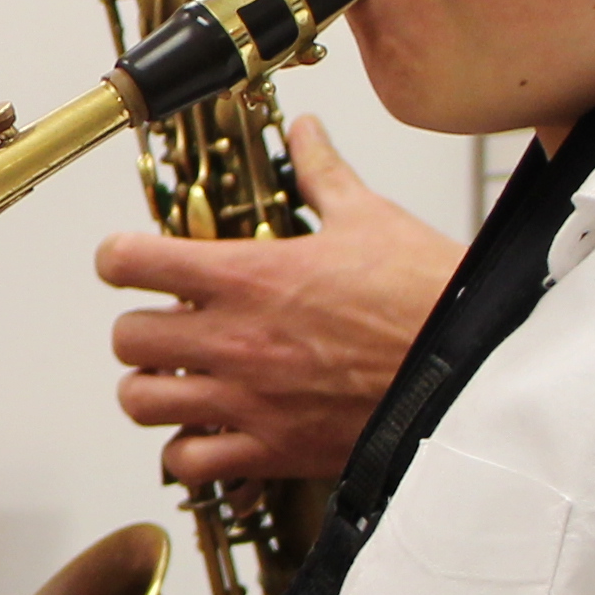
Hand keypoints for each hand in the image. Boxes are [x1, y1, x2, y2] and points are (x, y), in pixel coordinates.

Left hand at [100, 118, 457, 489]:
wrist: (473, 370)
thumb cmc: (428, 298)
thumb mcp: (371, 219)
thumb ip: (322, 174)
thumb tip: (307, 131)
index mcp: (247, 277)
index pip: (132, 261)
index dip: (121, 259)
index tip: (132, 262)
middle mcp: (234, 340)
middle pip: (127, 337)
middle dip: (140, 330)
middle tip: (167, 326)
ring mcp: (246, 400)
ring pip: (142, 402)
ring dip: (154, 390)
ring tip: (181, 380)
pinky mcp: (270, 451)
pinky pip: (187, 463)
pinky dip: (187, 451)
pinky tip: (210, 432)